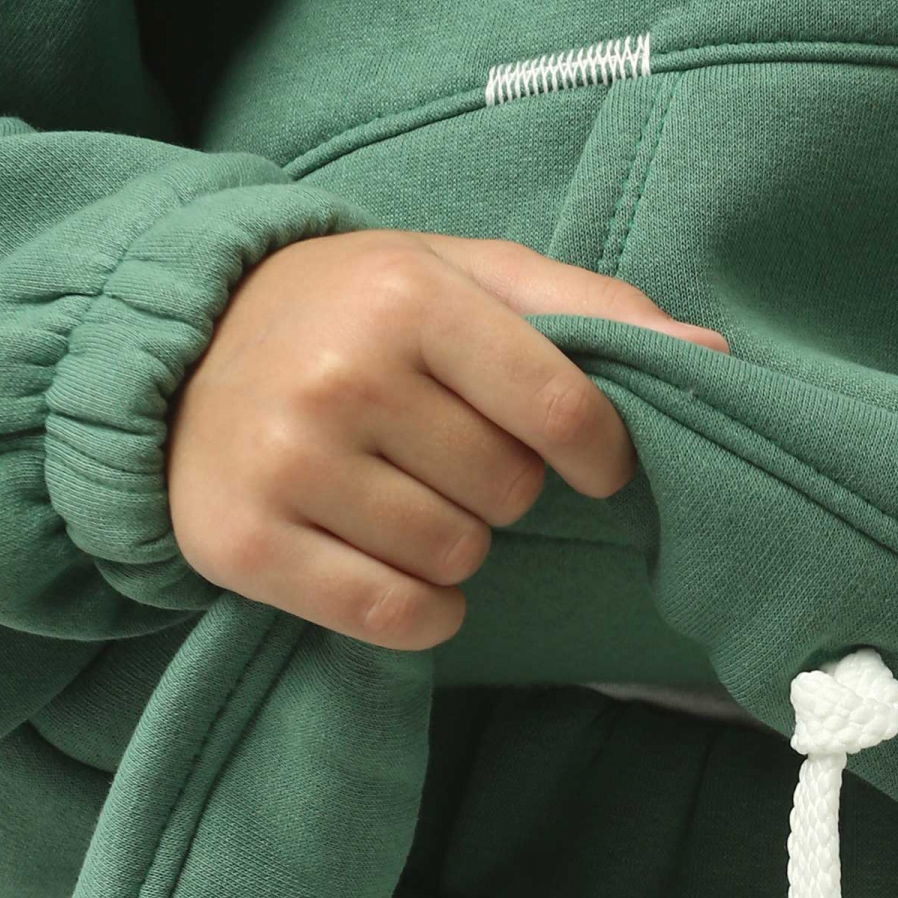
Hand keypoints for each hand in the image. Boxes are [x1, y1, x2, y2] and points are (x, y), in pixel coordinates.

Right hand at [166, 229, 725, 648]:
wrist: (181, 347)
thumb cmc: (355, 313)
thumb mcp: (467, 279)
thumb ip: (592, 313)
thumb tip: (716, 360)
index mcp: (407, 295)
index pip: (563, 412)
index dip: (594, 453)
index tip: (584, 458)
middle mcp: (341, 374)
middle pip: (508, 495)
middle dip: (495, 486)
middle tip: (437, 450)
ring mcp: (286, 464)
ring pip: (456, 560)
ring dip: (451, 545)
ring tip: (396, 492)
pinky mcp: (245, 543)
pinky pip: (395, 618)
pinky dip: (416, 609)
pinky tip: (384, 559)